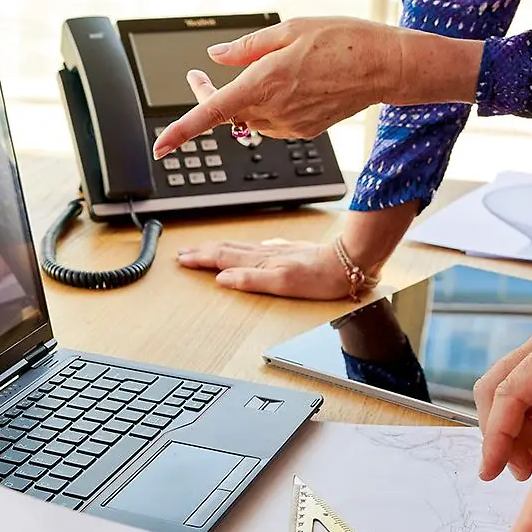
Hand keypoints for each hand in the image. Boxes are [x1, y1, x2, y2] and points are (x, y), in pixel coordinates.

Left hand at [151, 17, 481, 159]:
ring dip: (242, 99)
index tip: (161, 145)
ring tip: (262, 69)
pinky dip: (269, 104)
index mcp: (263, 84)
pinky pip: (272, 120)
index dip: (181, 131)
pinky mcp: (303, 131)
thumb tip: (215, 57)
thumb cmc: (344, 41)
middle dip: (209, 95)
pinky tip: (290, 83)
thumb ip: (246, 47)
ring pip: (249, 116)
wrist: (388, 67)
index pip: (211, 113)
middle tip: (198, 75)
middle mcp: (273, 111)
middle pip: (225, 112)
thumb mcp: (290, 29)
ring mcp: (288, 126)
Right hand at [176, 240, 351, 298]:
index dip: (200, 259)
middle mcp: (265, 253)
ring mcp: (276, 250)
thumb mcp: (282, 284)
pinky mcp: (287, 251)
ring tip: (203, 249)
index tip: (182, 259)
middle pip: (226, 249)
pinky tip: (243, 250)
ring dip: (217, 247)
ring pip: (238, 247)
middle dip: (202, 251)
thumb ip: (250, 280)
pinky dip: (239, 248)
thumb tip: (223, 279)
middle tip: (184, 252)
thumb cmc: (320, 277)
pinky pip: (253, 247)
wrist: (348, 263)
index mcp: (260, 261)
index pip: (222, 258)